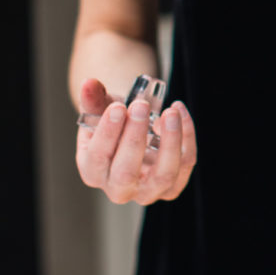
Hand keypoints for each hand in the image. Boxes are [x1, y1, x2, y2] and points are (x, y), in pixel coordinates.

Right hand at [75, 77, 196, 205]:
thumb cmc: (115, 123)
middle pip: (126, 172)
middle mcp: (119, 189)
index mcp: (93, 172)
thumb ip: (94, 99)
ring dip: (170, 141)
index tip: (118, 107)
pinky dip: (187, 136)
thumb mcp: (101, 111)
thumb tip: (89, 83)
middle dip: (134, 138)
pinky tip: (179, 112)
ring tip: (170, 112)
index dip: (107, 132)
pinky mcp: (173, 186)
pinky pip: (186, 164)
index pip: (98, 158)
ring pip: (163, 175)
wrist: (135, 132)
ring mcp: (148, 191)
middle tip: (141, 106)